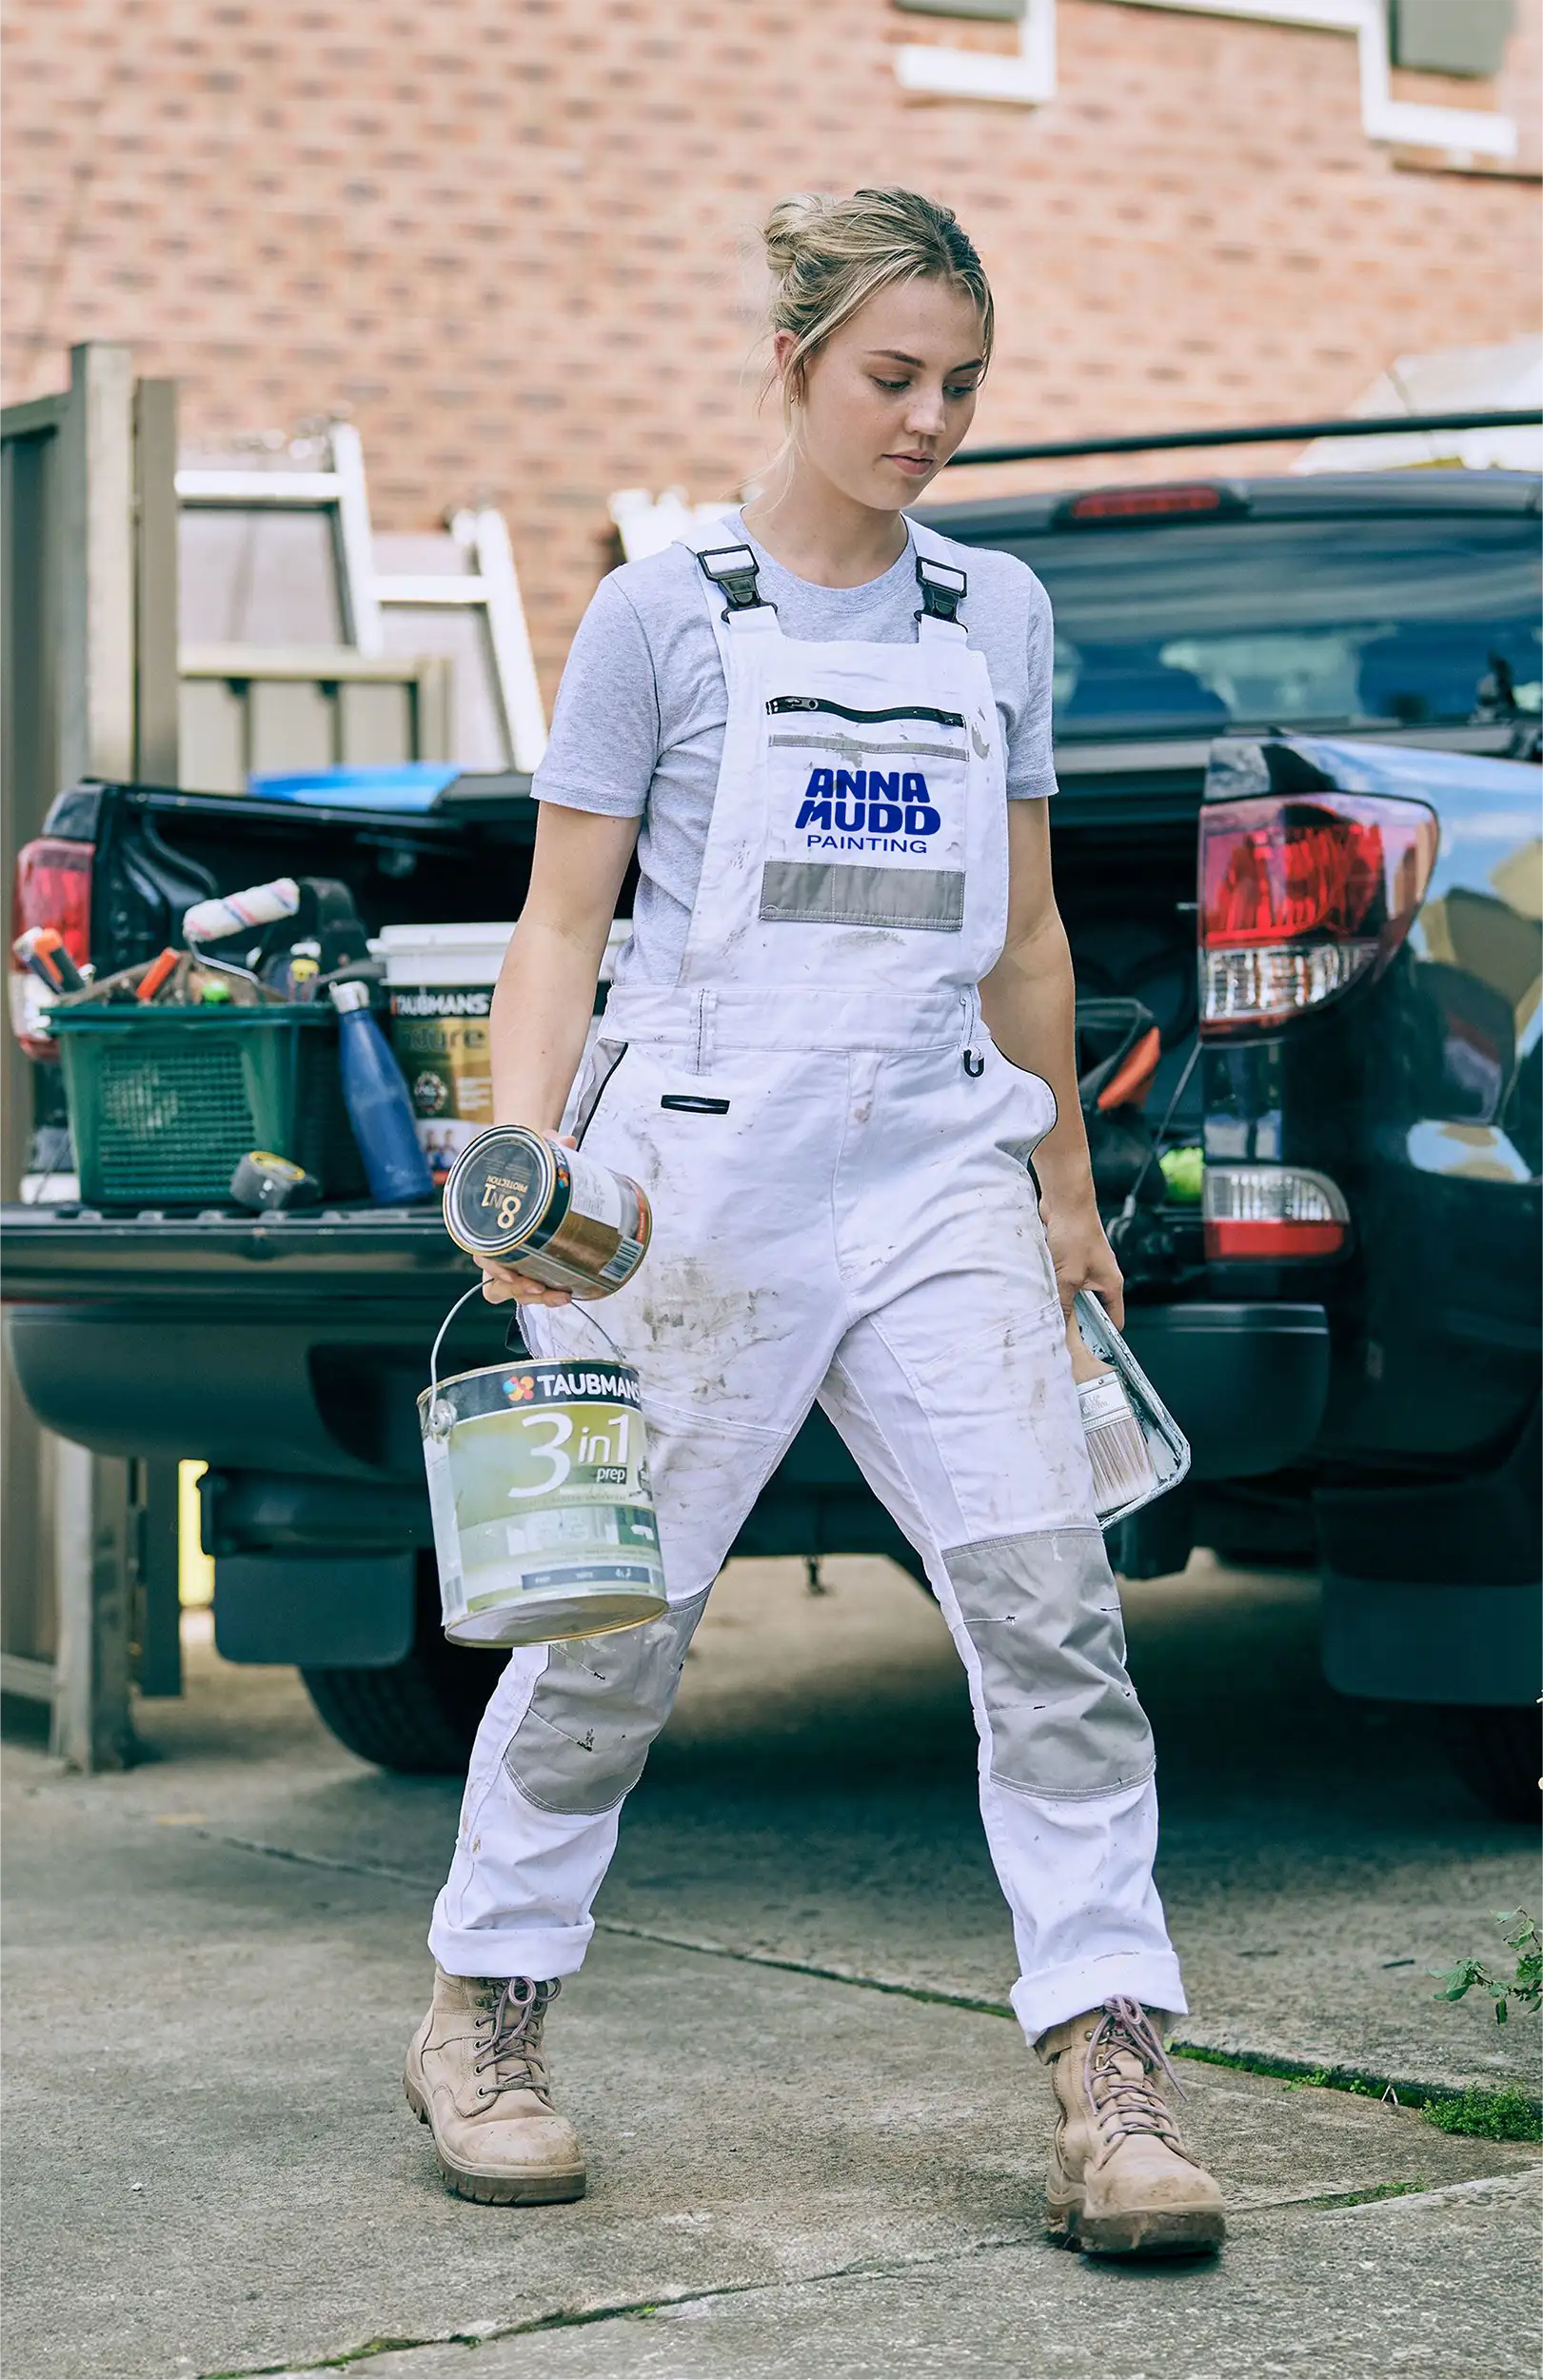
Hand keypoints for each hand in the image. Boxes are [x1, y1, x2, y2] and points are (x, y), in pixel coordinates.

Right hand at [474, 1130, 576, 1307]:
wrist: (526, 1169)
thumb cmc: (521, 1165)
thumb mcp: (531, 1152)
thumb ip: (546, 1145)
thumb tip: (564, 1142)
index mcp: (485, 1223)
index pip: (481, 1253)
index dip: (494, 1267)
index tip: (511, 1272)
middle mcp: (495, 1247)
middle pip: (495, 1282)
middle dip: (517, 1290)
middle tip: (539, 1287)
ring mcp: (511, 1259)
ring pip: (511, 1291)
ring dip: (535, 1299)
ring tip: (560, 1295)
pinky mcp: (529, 1265)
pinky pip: (530, 1289)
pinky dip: (547, 1295)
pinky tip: (568, 1292)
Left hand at [1039, 1185, 1124, 1329]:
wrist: (1064, 1201)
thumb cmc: (1075, 1233)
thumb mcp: (1068, 1276)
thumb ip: (1063, 1303)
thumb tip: (1057, 1326)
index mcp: (1111, 1284)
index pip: (1114, 1321)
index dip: (1102, 1338)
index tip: (1087, 1352)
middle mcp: (1101, 1278)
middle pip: (1091, 1311)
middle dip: (1076, 1323)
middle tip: (1059, 1337)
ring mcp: (1085, 1269)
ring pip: (1073, 1297)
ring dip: (1061, 1304)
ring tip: (1047, 1315)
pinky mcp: (1069, 1261)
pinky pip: (1062, 1283)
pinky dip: (1053, 1289)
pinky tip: (1040, 1293)